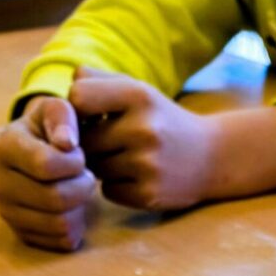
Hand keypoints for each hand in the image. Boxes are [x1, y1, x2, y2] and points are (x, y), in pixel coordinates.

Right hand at [0, 96, 95, 251]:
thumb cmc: (50, 130)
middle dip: (82, 186)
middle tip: (84, 175)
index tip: (78, 155)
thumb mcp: (56, 111)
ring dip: (81, 207)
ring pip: (60, 224)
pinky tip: (73, 208)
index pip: (45, 165)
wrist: (34, 155)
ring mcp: (7, 212)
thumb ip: (63, 118)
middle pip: (55, 199)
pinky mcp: (22, 234)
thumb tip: (66, 144)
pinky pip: (62, 241)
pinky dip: (77, 226)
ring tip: (77, 189)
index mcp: (1, 146)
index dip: (74, 162)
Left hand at [70, 67, 214, 210]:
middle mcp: (144, 129)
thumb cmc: (164, 121)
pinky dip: (116, 187)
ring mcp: (148, 165)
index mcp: (140, 96)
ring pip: (95, 168)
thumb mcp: (139, 91)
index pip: (79, 97)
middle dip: (91, 142)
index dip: (77, 109)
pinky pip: (109, 191)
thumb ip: (97, 80)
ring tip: (126, 160)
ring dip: (102, 166)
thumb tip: (63, 95)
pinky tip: (136, 179)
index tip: (91, 117)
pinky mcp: (150, 195)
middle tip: (110, 144)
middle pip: (83, 139)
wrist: (213, 158)